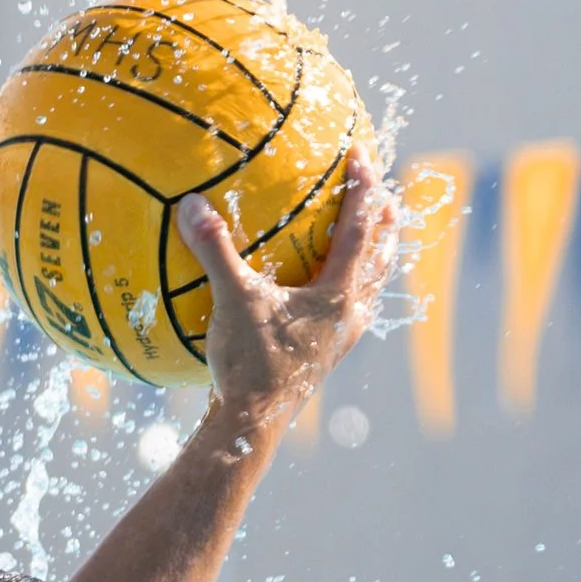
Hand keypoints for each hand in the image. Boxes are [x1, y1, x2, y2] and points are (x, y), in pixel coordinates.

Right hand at [176, 147, 394, 434]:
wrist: (252, 426)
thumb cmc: (248, 365)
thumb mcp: (231, 300)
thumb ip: (214, 249)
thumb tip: (192, 204)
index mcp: (338, 295)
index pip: (359, 229)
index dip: (363, 189)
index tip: (362, 155)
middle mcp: (350, 315)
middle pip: (381, 257)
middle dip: (385, 222)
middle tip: (388, 191)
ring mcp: (342, 338)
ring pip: (373, 286)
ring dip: (376, 256)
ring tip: (376, 236)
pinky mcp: (327, 355)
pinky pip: (350, 309)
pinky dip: (351, 287)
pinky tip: (331, 290)